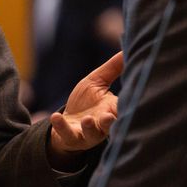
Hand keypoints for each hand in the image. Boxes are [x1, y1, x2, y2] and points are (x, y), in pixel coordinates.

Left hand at [47, 52, 123, 169]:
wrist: (66, 124)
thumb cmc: (85, 102)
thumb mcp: (97, 82)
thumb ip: (113, 68)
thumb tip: (127, 49)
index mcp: (112, 109)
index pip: (122, 107)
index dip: (126, 105)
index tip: (131, 99)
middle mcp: (102, 124)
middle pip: (110, 124)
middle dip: (111, 122)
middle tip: (110, 117)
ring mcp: (87, 133)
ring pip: (92, 133)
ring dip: (90, 127)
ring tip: (87, 120)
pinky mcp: (71, 137)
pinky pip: (67, 134)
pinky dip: (61, 126)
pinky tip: (55, 116)